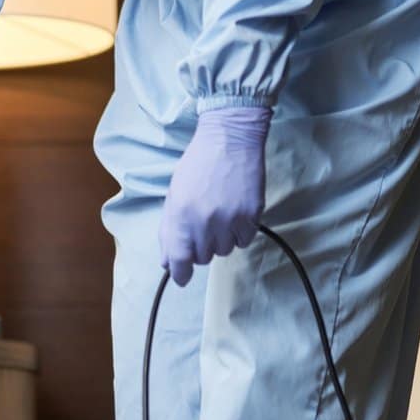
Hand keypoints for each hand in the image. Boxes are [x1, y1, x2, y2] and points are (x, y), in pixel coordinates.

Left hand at [161, 106, 270, 286]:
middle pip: (202, 257)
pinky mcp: (252, 215)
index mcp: (180, 216)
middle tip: (202, 227)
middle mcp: (205, 222)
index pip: (179, 259)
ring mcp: (230, 219)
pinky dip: (239, 233)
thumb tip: (167, 262)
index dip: (179, 274)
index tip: (181, 279)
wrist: (229, 140)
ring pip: (224, 251)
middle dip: (200, 248)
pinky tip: (235, 214)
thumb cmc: (197, 166)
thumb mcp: (173, 196)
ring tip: (219, 216)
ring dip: (220, 240)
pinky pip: (244, 240)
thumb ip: (169, 231)